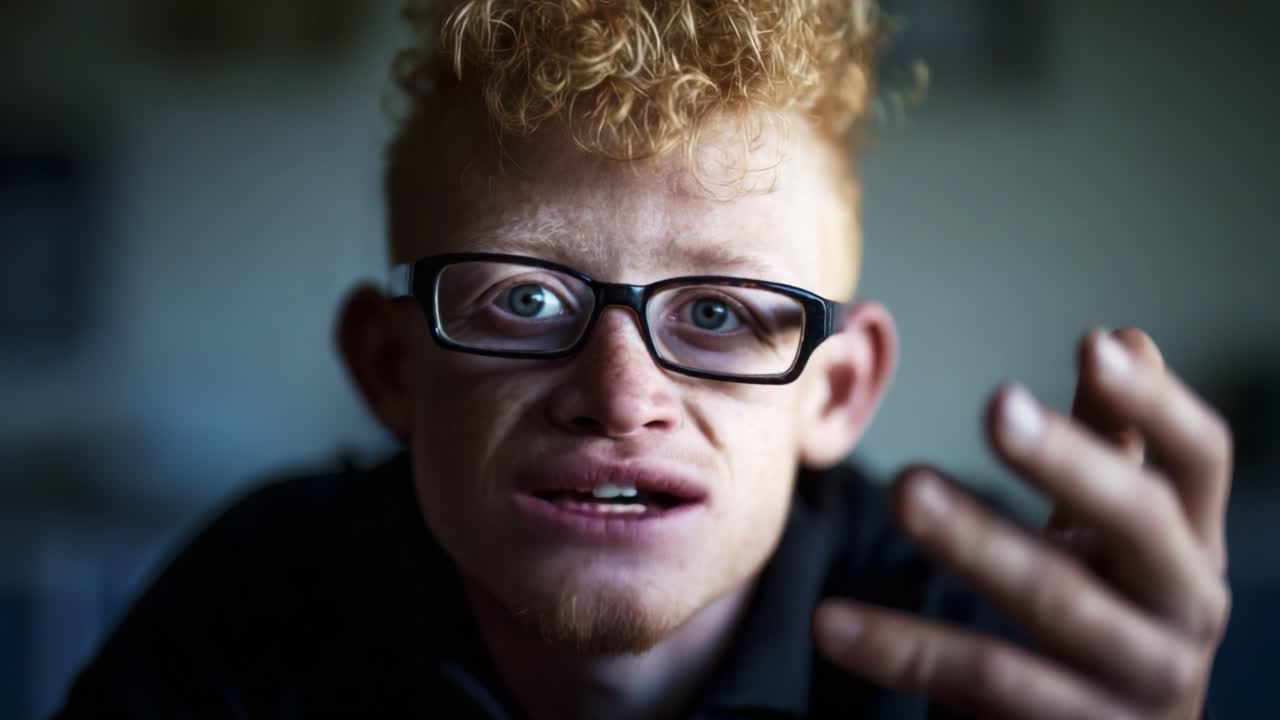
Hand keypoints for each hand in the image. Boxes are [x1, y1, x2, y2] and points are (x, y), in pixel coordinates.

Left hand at [814, 329, 1231, 718]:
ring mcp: (1142, 680)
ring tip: (904, 489)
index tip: (1095, 342)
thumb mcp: (1114, 535)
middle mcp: (1186, 607)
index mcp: (1194, 543)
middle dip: (1068, 462)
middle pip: (1138, 522)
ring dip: (976, 541)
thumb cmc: (1110, 615)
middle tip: (997, 404)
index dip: (1156, 402)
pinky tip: (835, 622)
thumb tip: (1125, 339)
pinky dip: (902, 649)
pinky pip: (983, 680)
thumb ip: (1114, 445)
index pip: (1200, 458)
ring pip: (1057, 601)